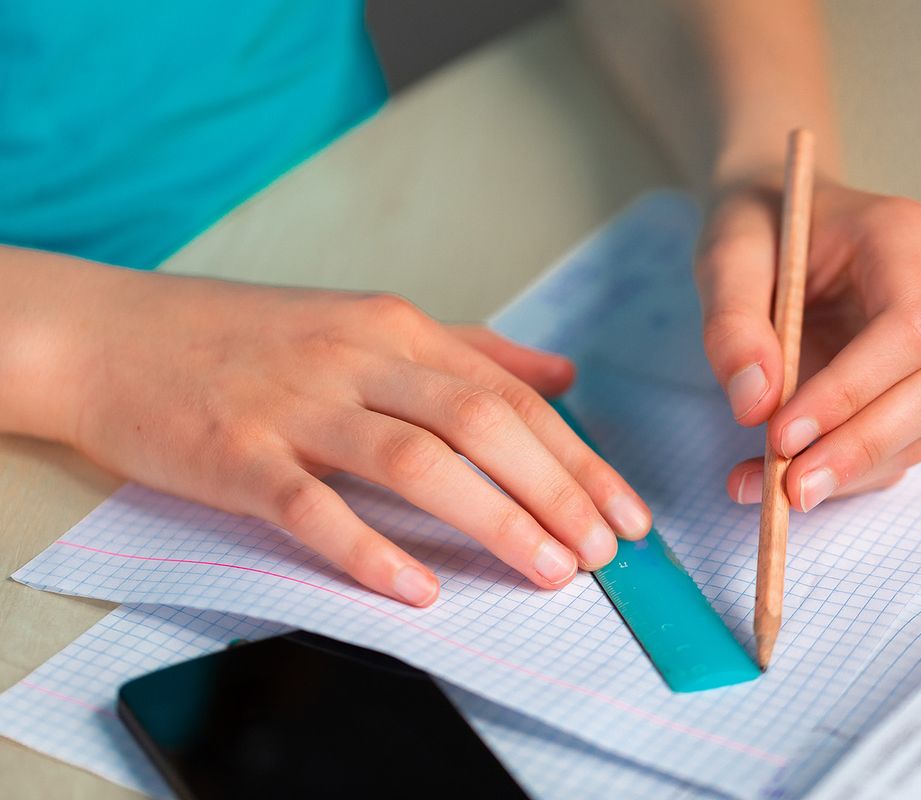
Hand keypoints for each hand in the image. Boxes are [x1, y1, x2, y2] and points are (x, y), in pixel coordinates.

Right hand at [61, 272, 651, 604]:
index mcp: (395, 329)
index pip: (508, 396)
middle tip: (603, 550)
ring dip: (491, 517)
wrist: (116, 337)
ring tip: (546, 570)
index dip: (576, 456)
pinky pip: (312, 506)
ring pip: (413, 460)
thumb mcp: (368, 323)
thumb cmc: (249, 338)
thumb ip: (471, 349)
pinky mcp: (238, 454)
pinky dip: (368, 548)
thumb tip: (561, 372)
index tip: (624, 510)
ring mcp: (297, 406)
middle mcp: (356, 360)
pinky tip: (418, 587)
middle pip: (478, 424)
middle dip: (554, 490)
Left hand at [695, 174, 920, 510]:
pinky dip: (840, 472)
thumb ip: (733, 322)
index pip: (909, 329)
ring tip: (763, 490)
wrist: (781, 217)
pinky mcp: (920, 381)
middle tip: (787, 490)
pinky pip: (897, 441)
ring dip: (846, 472)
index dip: (850, 392)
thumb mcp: (726, 254)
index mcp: (907, 238)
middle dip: (859, 449)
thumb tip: (754, 406)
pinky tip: (774, 481)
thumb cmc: (760, 224)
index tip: (780, 435)